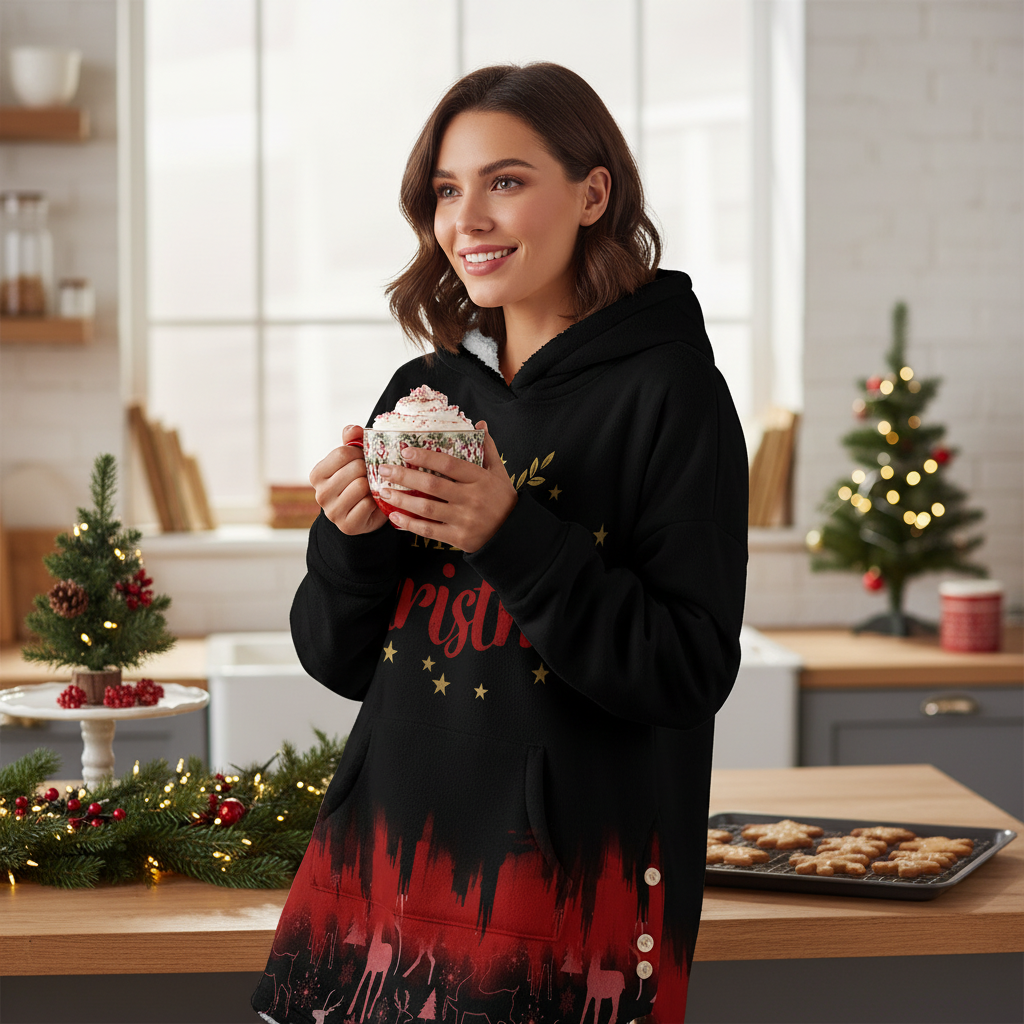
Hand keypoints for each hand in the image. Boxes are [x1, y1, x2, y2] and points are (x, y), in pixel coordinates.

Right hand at [309, 425, 388, 534]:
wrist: (361, 515)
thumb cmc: (356, 481)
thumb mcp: (352, 459)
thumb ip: (351, 440)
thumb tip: (354, 429)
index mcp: (317, 474)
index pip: (342, 453)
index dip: (359, 453)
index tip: (363, 458)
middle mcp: (320, 493)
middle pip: (354, 469)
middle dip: (368, 469)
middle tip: (371, 474)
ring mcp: (332, 511)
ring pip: (361, 486)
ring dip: (373, 485)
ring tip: (372, 487)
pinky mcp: (347, 524)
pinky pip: (368, 504)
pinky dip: (376, 501)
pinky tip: (373, 502)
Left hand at [379, 421, 516, 552]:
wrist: (513, 533)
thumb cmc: (503, 499)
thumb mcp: (500, 472)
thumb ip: (488, 448)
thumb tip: (480, 424)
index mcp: (480, 479)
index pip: (449, 465)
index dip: (426, 457)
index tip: (405, 451)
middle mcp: (472, 499)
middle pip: (433, 485)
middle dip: (405, 476)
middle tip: (383, 470)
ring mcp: (465, 520)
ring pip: (427, 508)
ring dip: (402, 500)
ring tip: (384, 492)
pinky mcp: (459, 538)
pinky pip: (430, 530)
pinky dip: (410, 524)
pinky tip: (396, 517)